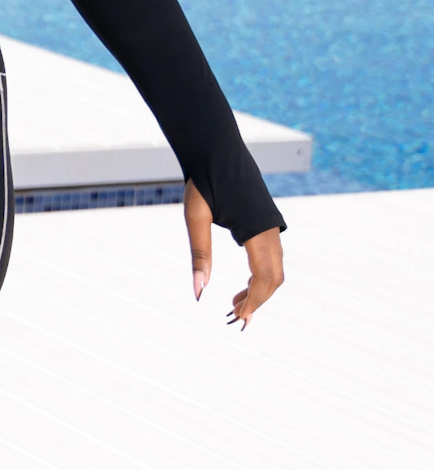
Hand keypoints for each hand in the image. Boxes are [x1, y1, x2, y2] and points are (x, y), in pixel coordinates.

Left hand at [184, 184, 284, 329]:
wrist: (216, 151)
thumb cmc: (203, 183)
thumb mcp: (195, 219)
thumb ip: (199, 255)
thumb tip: (198, 293)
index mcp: (255, 229)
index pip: (264, 277)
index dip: (254, 301)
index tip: (237, 318)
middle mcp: (270, 229)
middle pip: (275, 277)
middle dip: (258, 300)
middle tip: (235, 317)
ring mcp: (271, 226)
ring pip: (275, 269)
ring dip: (259, 290)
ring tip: (234, 304)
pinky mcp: (265, 224)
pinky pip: (271, 257)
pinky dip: (259, 276)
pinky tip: (242, 285)